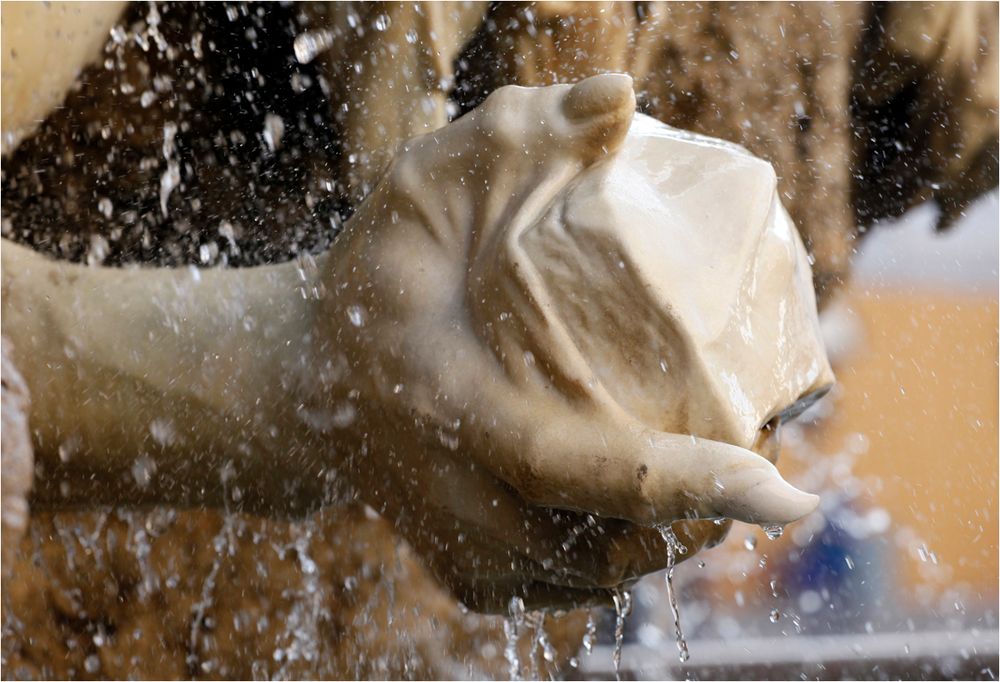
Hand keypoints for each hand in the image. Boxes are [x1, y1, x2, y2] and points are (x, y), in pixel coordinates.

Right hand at [318, 74, 833, 611]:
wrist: (301, 384)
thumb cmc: (371, 280)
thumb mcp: (426, 187)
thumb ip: (515, 136)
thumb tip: (619, 97)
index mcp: (448, 411)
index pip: (578, 469)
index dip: (685, 484)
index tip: (786, 490)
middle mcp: (454, 501)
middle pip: (607, 545)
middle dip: (702, 520)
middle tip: (764, 469)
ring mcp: (458, 549)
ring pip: (593, 577)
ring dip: (669, 542)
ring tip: (717, 490)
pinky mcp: (464, 574)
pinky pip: (566, 588)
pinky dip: (618, 558)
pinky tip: (643, 519)